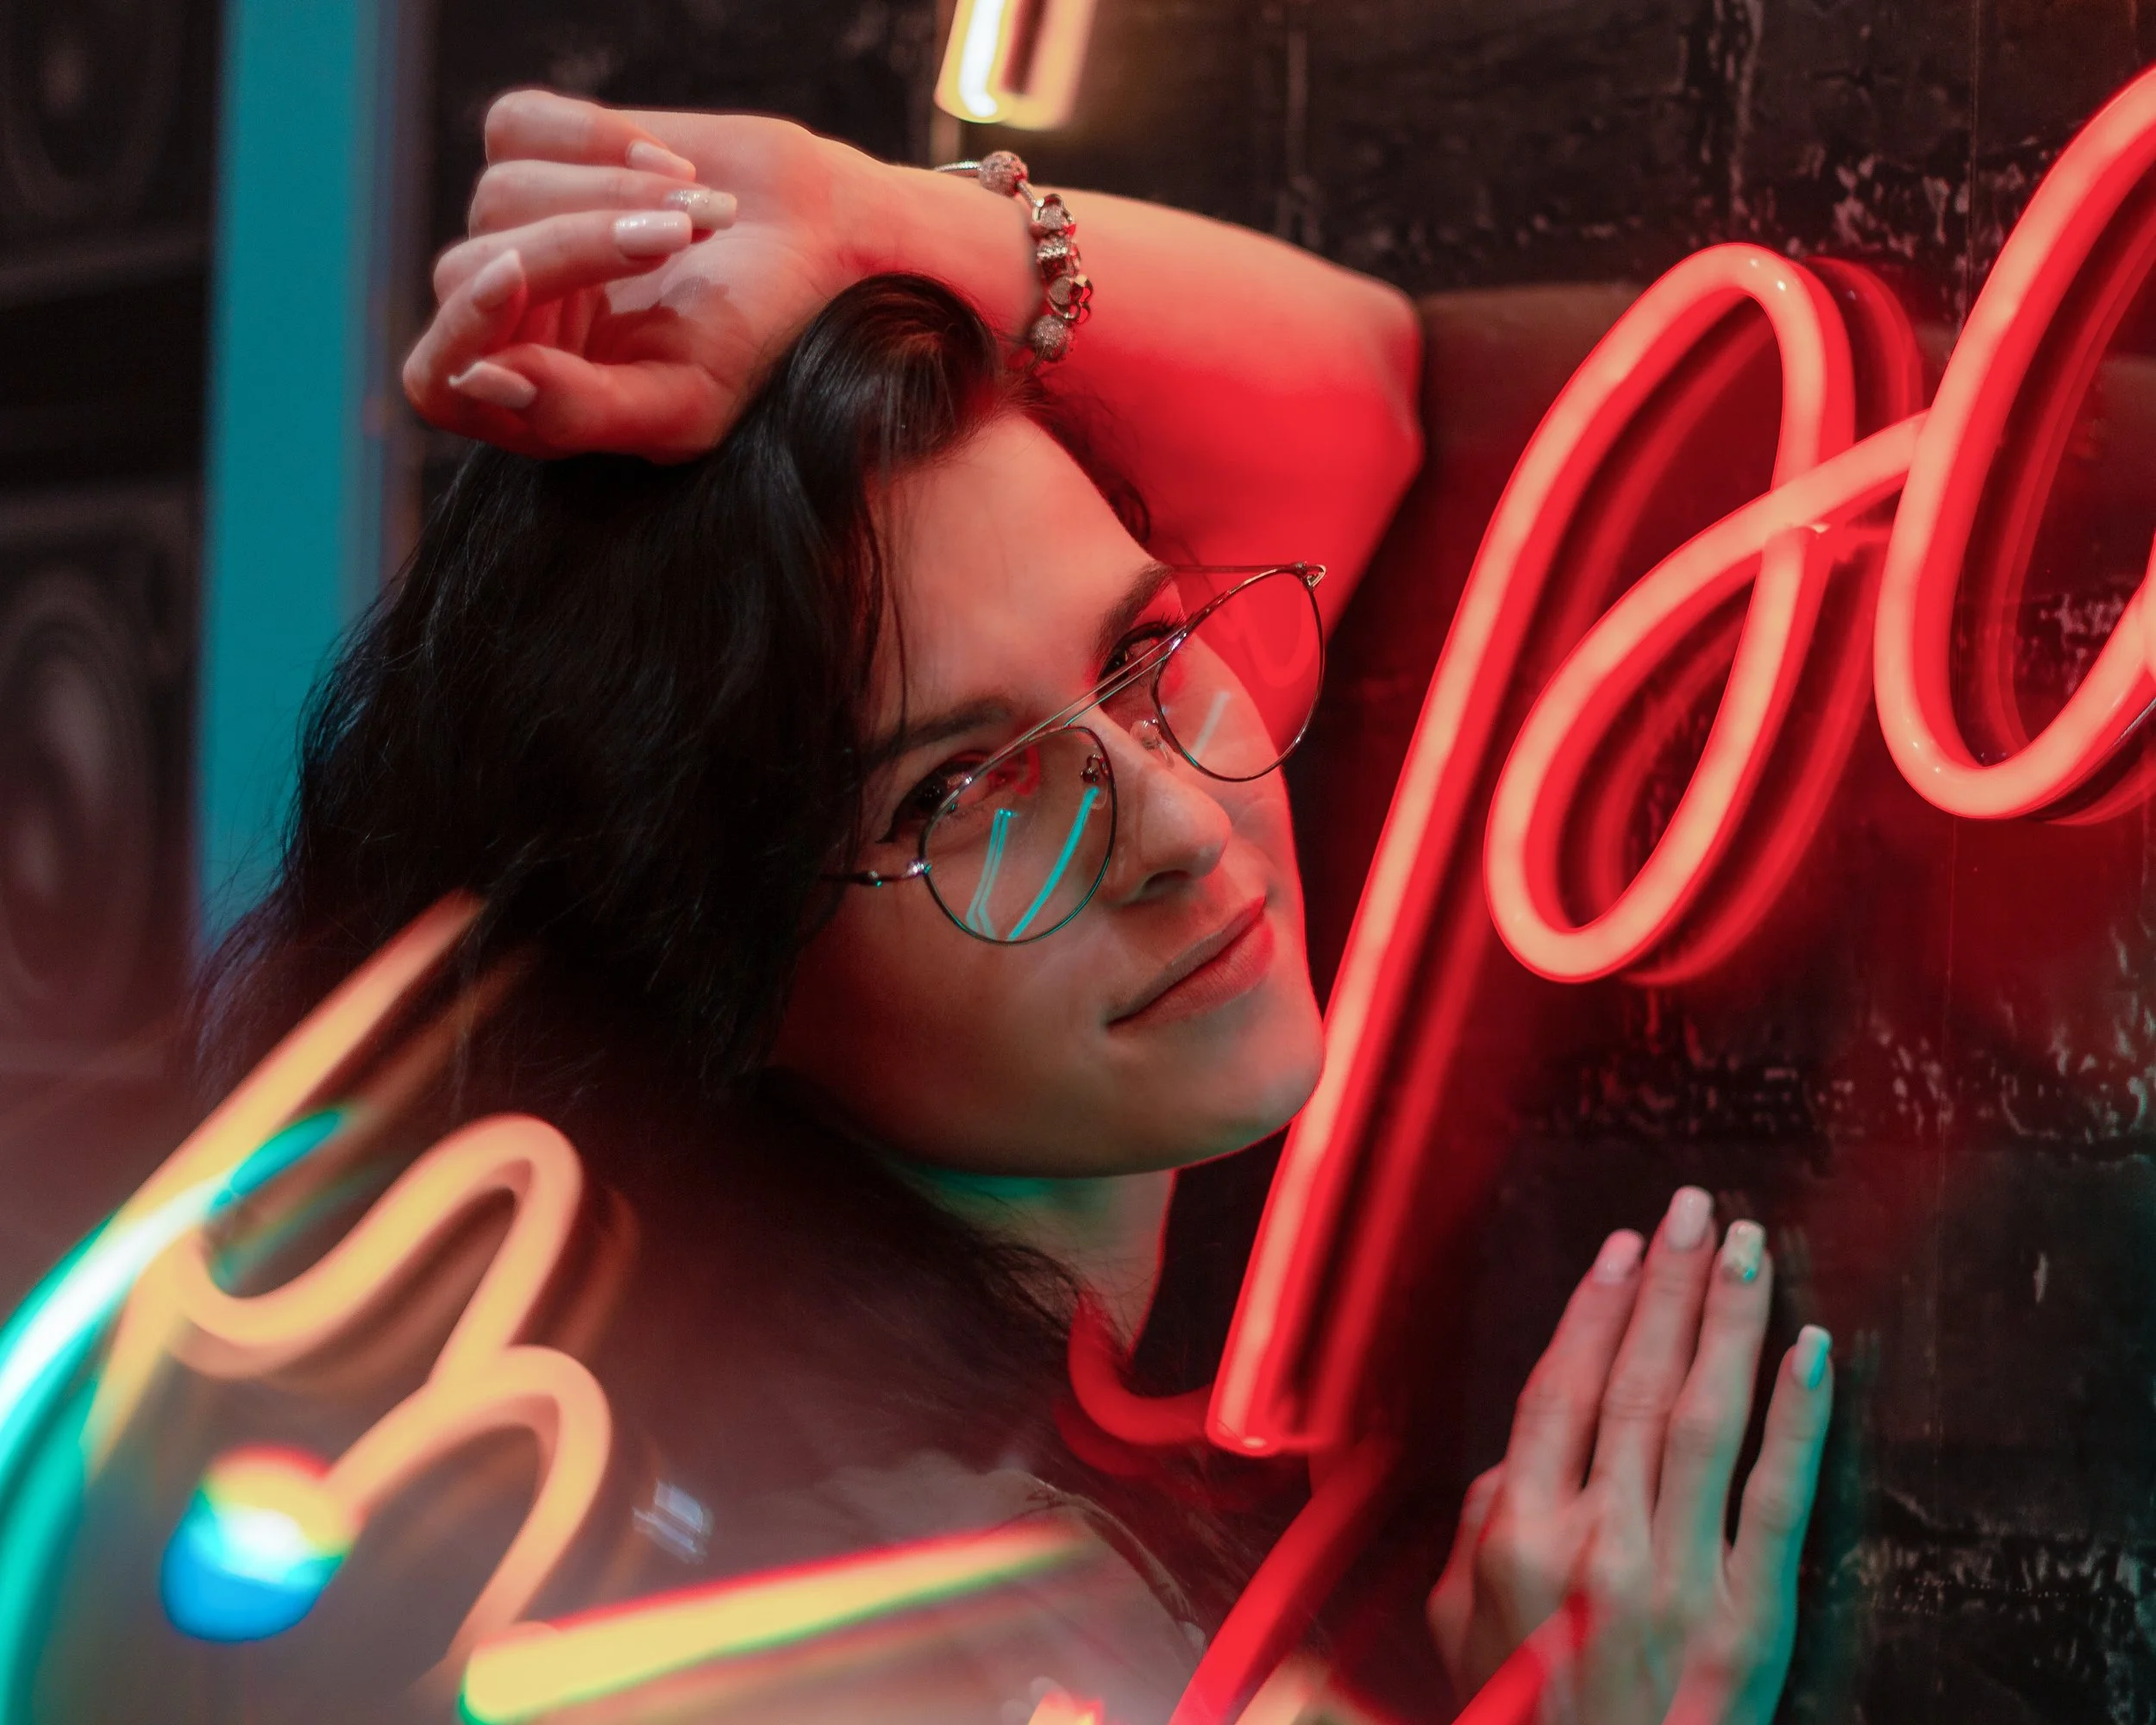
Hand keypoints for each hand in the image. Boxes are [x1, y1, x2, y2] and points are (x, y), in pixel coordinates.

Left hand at [403, 89, 891, 460]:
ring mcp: (520, 229)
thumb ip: (579, 413)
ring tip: (704, 212)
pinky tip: (674, 167)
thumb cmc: (761, 345)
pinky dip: (596, 136)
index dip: (463, 331)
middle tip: (677, 240)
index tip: (517, 277)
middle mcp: (513, 319)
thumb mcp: (684, 404)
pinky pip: (519, 126)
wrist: (829, 247)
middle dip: (575, 246)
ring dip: (613, 192)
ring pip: (501, 194)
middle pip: (470, 272)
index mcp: (534, 399)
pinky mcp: (541, 152)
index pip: (437, 380)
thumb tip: (484, 378)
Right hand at [1427, 1189, 1832, 1724]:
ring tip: (1748, 1248)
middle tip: (1696, 1209)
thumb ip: (1475, 1524)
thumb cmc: (1519, 1719)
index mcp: (1517, 1532)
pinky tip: (1811, 1351)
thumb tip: (1517, 1450)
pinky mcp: (1749, 1619)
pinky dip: (1796, 1418)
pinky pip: (1775, 1499)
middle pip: (1632, 1381)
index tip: (1625, 1246)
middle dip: (1669, 1285)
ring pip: (1702, 1418)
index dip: (1595, 1308)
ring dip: (1726, 1322)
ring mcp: (1675, 1576)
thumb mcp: (1458, 1622)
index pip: (1559, 1388)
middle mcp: (1595, 1540)